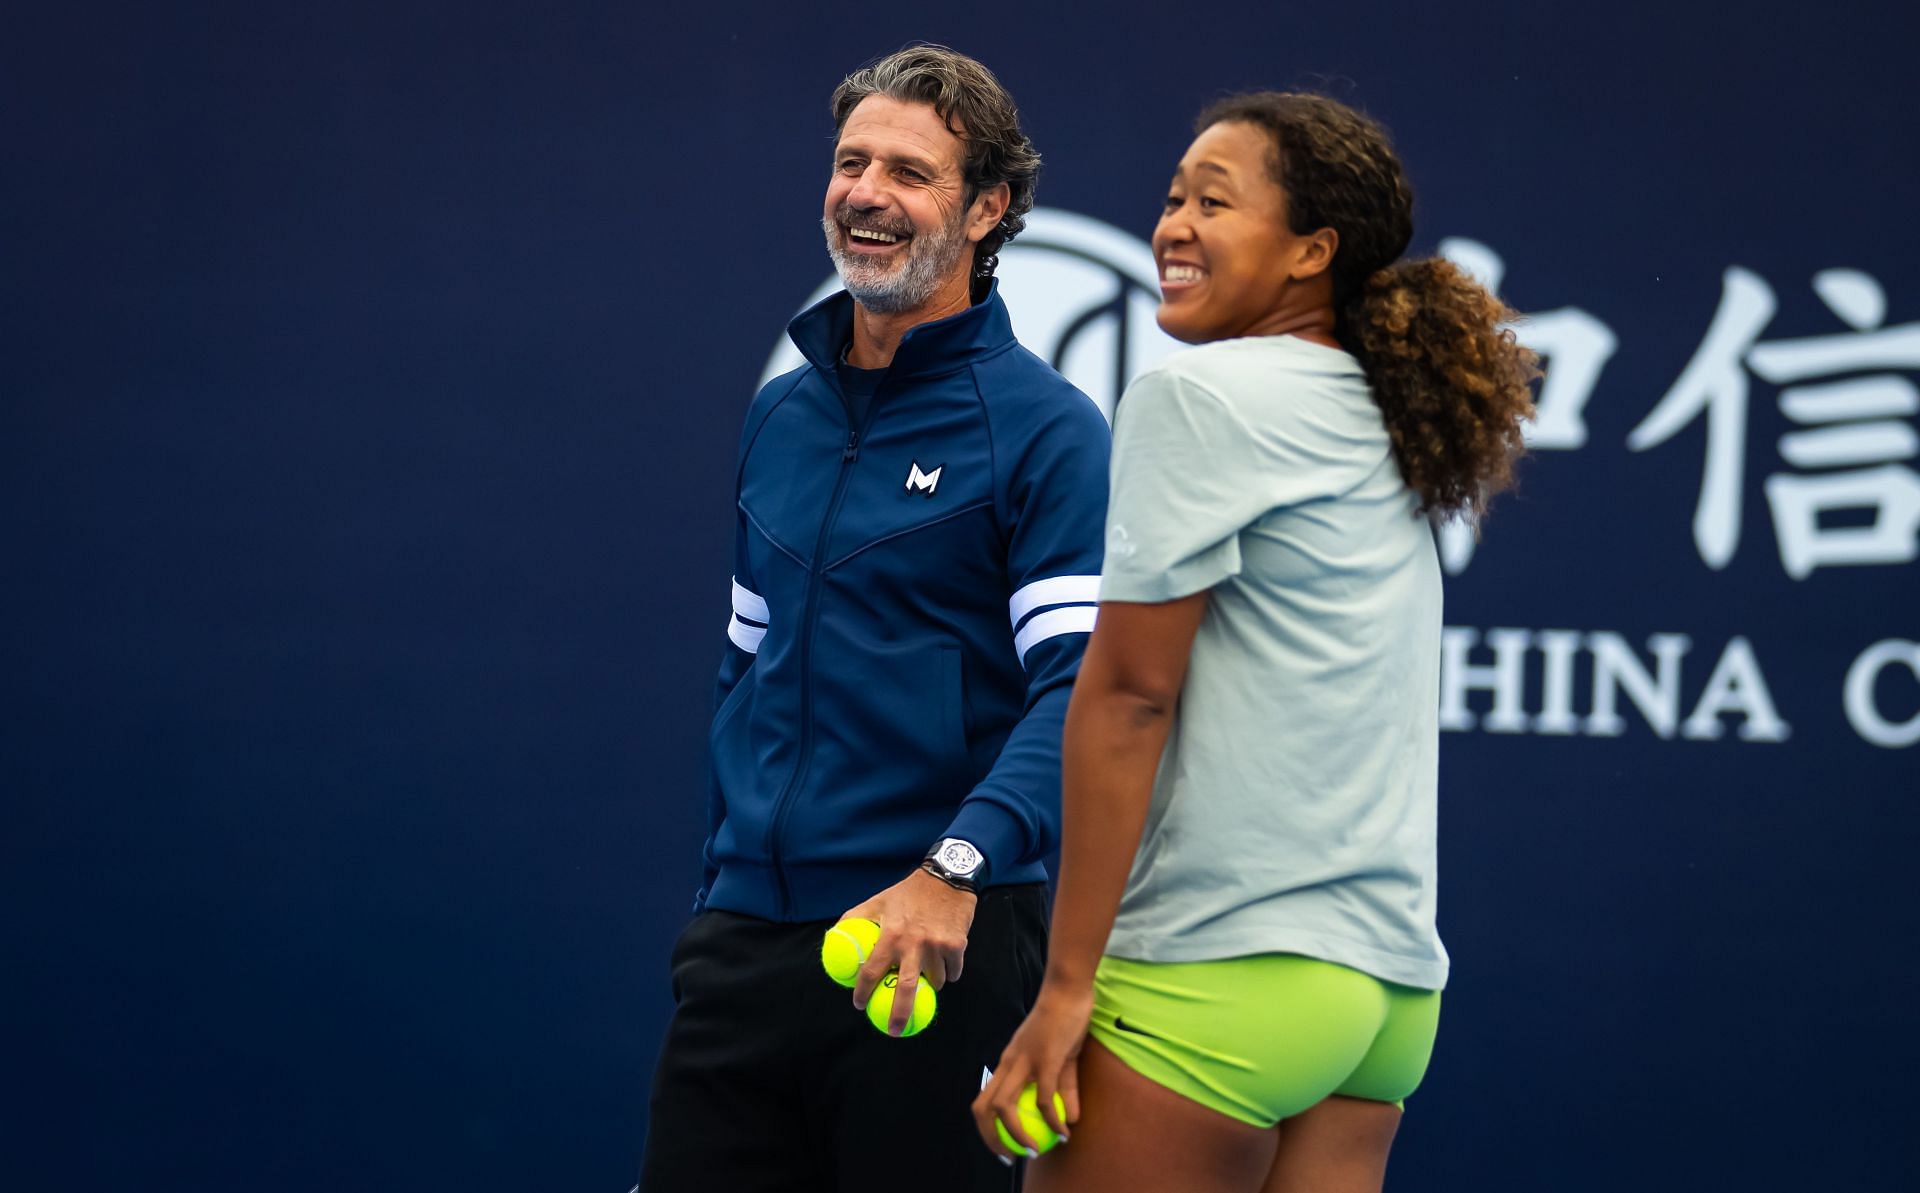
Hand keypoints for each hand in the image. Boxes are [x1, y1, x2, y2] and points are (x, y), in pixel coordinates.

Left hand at [842, 868, 975, 1035]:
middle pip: (905, 990)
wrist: (947, 878)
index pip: (872, 971)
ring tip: (923, 982)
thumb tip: (834, 937)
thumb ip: (854, 918)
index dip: (863, 991)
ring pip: (934, 983)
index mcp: (890, 934)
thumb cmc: (907, 893)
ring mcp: (938, 946)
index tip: (859, 1004)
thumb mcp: (877, 901)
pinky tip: (943, 969)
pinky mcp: (957, 946)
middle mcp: (914, 943)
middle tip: (893, 1030)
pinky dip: (947, 974)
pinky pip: (952, 973)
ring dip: (928, 986)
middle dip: (899, 1016)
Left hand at [972, 979, 1092, 1157]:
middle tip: (1010, 1158)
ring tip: (1034, 1150)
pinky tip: (1064, 1131)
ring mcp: (1024, 1061)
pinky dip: (1052, 1119)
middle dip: (991, 1139)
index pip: (984, 1099)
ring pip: (1005, 1106)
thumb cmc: (1064, 1020)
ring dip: (1017, 1135)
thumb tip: (1072, 1120)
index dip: (987, 1128)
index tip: (1003, 1147)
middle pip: (983, 1108)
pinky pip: (1044, 1098)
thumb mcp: (1062, 1060)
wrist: (1069, 990)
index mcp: (1008, 1062)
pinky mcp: (1045, 1059)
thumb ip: (1065, 1090)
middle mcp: (1009, 1063)